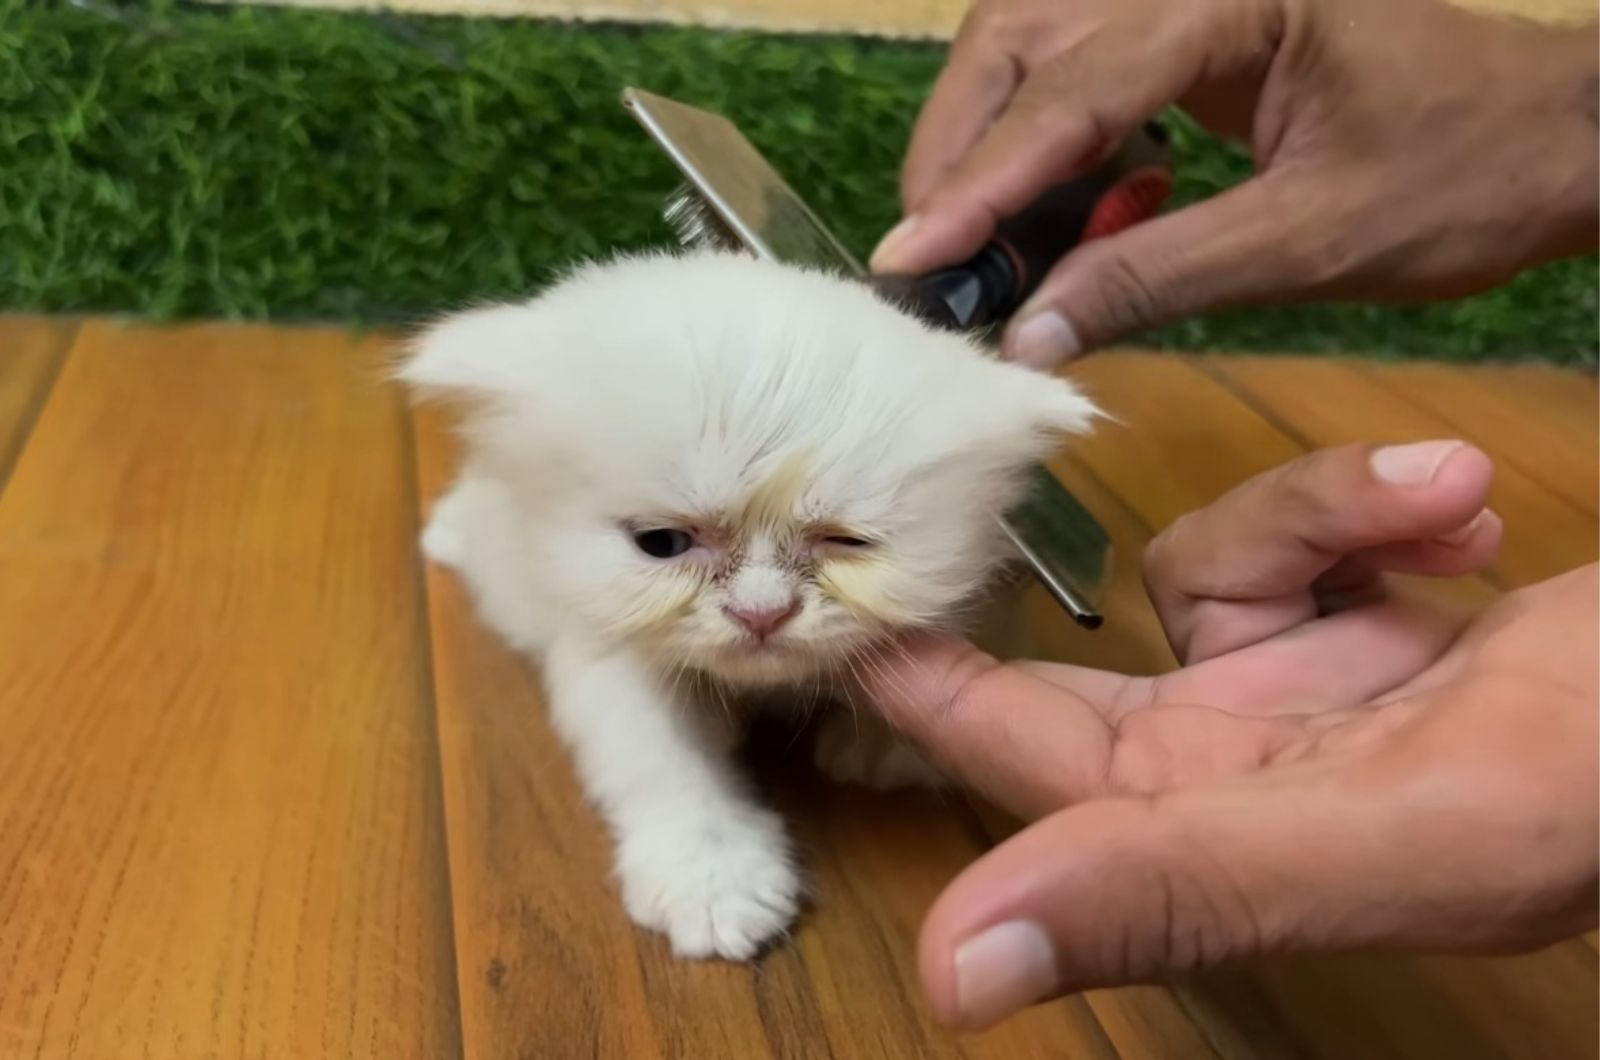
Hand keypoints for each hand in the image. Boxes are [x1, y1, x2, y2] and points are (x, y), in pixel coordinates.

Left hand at [860, 441, 1598, 1029]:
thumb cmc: (1593, 784)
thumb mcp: (1390, 838)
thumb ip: (1173, 891)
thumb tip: (951, 977)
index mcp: (1199, 828)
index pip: (1001, 751)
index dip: (907, 677)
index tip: (804, 590)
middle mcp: (1230, 764)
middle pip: (1075, 656)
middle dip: (1035, 572)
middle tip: (942, 471)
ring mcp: (1298, 682)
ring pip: (1208, 557)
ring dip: (1316, 516)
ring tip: (1447, 507)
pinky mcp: (1361, 611)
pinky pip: (1305, 522)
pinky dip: (1375, 501)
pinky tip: (1464, 511)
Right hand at [869, 0, 1599, 366]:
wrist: (1554, 141)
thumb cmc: (1461, 180)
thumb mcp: (1308, 243)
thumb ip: (1156, 278)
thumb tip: (1029, 333)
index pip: (1074, 89)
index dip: (984, 183)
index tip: (911, 260)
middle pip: (1024, 35)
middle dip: (964, 148)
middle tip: (931, 257)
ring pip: (1036, 46)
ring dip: (992, 144)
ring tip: (982, 246)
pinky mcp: (1196, 33)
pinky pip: (1082, 74)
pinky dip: (1050, 146)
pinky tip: (1072, 214)